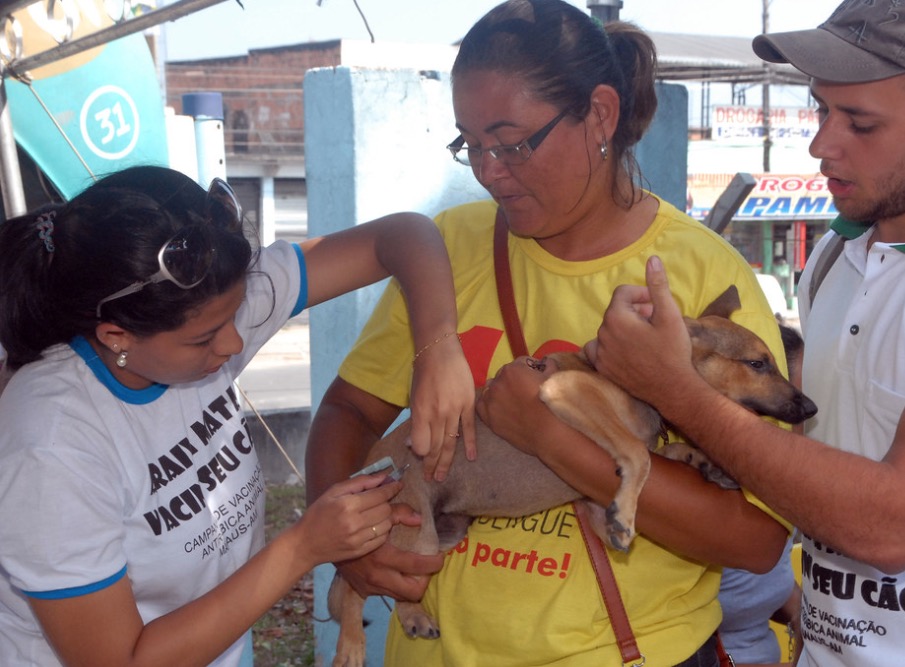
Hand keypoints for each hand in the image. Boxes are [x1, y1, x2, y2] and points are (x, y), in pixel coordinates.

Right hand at [295, 474, 398, 564]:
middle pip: (386, 509)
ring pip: (387, 524)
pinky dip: (382, 530)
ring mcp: (358, 539)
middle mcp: (354, 522)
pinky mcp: (360, 551)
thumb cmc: (318, 514)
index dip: (391, 488)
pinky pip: (382, 538)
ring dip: (386, 516)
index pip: (380, 495)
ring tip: (375, 513)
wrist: (305, 544)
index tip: (398, 484)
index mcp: (347, 505)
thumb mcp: (334, 491)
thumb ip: (360, 482)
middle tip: (381, 499)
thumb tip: (383, 476)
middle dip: (387, 502)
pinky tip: (372, 525)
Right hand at [335, 503, 444, 600]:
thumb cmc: (350, 523)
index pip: (417, 566)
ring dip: (412, 586)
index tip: (440, 556)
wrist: (320, 542)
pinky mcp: (364, 592)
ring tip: (416, 571)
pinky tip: (398, 574)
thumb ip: (397, 512)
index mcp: (381, 557)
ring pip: (402, 597)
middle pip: (414, 592)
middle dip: (426, 581)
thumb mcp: (373, 515)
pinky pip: (388, 595)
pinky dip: (397, 587)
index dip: (434, 563)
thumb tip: (419, 518)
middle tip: (428, 568)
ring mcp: (370, 587)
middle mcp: (377, 577)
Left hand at [409, 335, 476, 481]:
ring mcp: (454, 409)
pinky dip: (470, 444)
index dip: (420, 455)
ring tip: (442, 476)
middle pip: (435, 447)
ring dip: (446, 461)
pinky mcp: (468, 404)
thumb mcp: (413, 397)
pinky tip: (471, 458)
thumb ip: (415, 421)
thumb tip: (414, 444)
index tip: (420, 459)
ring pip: (451, 442)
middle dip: (432, 465)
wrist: (440, 350)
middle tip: (430, 479)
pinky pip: (469, 428)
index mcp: (420, 412)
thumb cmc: (423, 373)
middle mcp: (437, 414)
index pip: (421, 445)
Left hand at [476, 356, 561, 457]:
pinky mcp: (487, 417)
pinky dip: (489, 405)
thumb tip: (545, 361)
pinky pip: (482, 405)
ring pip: (491, 390)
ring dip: (500, 392)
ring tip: (513, 401)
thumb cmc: (553, 404)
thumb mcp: (553, 377)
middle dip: (513, 381)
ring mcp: (490, 401)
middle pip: (503, 376)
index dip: (529, 370)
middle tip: (524, 392)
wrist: (548, 433)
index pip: (518, 364)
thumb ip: (547, 365)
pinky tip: (501, 409)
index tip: (534, 378)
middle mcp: (497, 383)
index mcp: (512, 370)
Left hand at [586, 255, 692, 403]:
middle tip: (655, 321)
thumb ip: (657, 286)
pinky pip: (599, 349)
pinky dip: (610, 345)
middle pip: (615, 311)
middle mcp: (602, 334)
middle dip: (634, 311)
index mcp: (616, 318)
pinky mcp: (602, 369)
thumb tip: (652, 259)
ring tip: (644, 338)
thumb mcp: (669, 314)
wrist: (673, 389)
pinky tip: (627, 350)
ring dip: (623, 328)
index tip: (656, 305)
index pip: (623, 293)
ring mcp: (600, 353)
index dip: (641, 295)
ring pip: (608, 329)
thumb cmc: (673, 351)